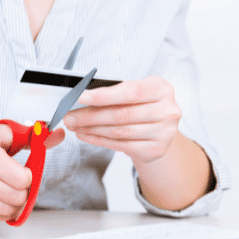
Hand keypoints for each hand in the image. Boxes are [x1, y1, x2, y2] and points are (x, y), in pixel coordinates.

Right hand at [0, 125, 63, 220]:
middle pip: (16, 196)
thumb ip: (29, 137)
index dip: (28, 176)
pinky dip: (2, 209)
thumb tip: (58, 135)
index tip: (23, 171)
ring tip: (7, 189)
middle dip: (23, 191)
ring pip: (7, 210)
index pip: (21, 178)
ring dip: (14, 202)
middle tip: (16, 182)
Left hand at [63, 76, 180, 163]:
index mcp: (161, 88)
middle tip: (70, 117)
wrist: (159, 130)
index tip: (81, 97)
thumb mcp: (134, 92)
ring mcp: (164, 132)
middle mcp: (167, 110)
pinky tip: (86, 136)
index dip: (104, 96)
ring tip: (75, 127)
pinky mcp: (156, 149)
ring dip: (92, 130)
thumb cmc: (142, 106)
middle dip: (91, 116)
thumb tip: (83, 97)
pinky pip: (121, 145)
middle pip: (122, 114)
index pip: (130, 92)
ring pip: (119, 132)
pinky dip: (100, 140)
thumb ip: (114, 92)